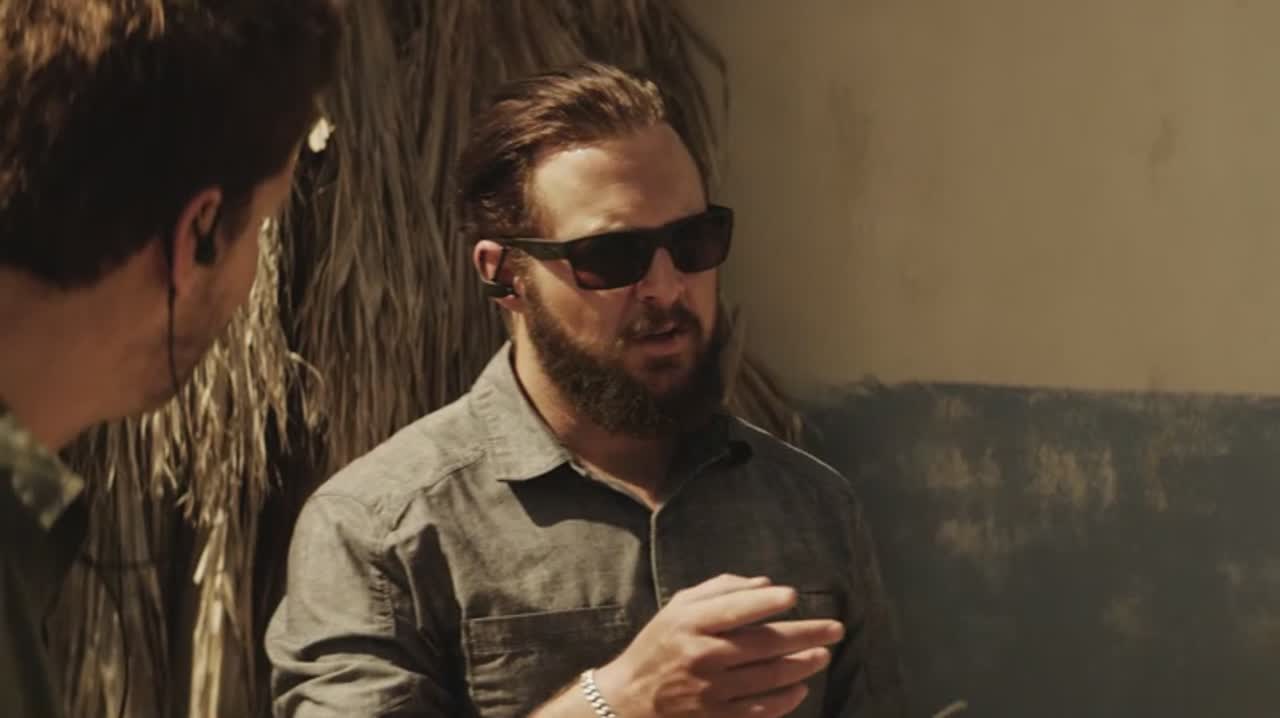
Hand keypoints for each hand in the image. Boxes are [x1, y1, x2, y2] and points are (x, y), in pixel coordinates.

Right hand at [592, 574, 843, 717]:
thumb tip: (765, 584)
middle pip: (763, 644)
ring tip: (823, 654)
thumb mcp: (678, 608)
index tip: (793, 595)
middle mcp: (702, 656)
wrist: (630, 699)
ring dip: (803, 665)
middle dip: (805, 634)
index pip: (735, 610)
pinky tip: (801, 688)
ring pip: (769, 677)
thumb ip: (719, 590)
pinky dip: (785, 700)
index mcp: (690, 624)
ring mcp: (711, 691)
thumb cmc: (660, 645)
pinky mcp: (717, 717)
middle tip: (835, 628)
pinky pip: (760, 710)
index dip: (767, 602)